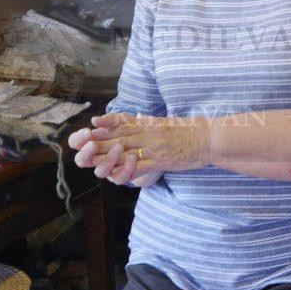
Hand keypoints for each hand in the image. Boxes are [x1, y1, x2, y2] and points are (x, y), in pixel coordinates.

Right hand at [68, 127, 162, 186]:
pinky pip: (119, 178)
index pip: (75, 143)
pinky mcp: (122, 177)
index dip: (78, 139)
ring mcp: (109, 170)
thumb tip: (95, 120)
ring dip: (108, 159)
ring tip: (119, 147)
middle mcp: (97, 158)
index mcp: (93, 143)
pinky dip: (125, 168)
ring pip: (100, 171)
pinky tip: (133, 157)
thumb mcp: (124, 121)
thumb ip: (110, 120)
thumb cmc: (134, 131)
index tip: (88, 131)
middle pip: (81, 160)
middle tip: (93, 144)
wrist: (154, 147)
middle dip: (86, 153)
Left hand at [75, 112, 212, 174]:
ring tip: (89, 158)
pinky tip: (114, 171)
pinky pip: (141, 166)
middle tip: (81, 143)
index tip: (92, 123)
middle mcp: (149, 134)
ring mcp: (154, 147)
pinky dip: (126, 168)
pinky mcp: (161, 161)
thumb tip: (139, 118)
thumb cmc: (191, 131)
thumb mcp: (168, 122)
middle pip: (119, 137)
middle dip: (99, 141)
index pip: (125, 122)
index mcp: (151, 124)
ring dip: (106, 155)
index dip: (107, 123)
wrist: (209, 138)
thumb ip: (151, 122)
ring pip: (126, 151)